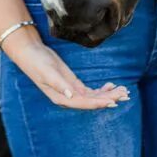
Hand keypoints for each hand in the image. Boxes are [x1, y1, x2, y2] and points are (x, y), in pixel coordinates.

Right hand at [5, 32, 129, 110]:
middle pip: (92, 101)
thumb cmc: (37, 63)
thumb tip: (71, 95)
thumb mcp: (47, 72)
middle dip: (108, 98)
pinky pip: (90, 90)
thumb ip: (58, 84)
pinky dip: (100, 89)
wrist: (31, 54)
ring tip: (123, 91)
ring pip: (93, 96)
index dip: (98, 102)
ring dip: (107, 94)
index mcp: (62, 98)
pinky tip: (110, 86)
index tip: (112, 101)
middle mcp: (68, 97)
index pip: (84, 103)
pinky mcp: (73, 83)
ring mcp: (71, 91)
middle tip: (124, 95)